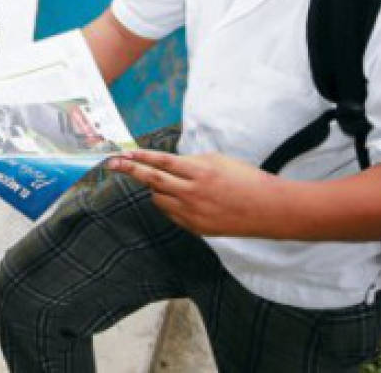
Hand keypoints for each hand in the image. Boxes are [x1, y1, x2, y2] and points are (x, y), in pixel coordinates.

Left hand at [106, 148, 279, 236]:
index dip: (140, 157)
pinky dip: (169, 203)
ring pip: (159, 199)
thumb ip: (190, 163)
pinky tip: (179, 198)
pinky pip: (172, 214)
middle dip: (130, 171)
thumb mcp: (217, 161)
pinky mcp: (196, 228)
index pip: (162, 162)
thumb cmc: (245, 179)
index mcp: (200, 172)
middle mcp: (194, 193)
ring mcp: (194, 214)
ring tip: (162, 181)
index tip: (122, 153)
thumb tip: (166, 165)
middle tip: (112, 164)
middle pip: (153, 181)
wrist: (269, 210)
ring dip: (155, 188)